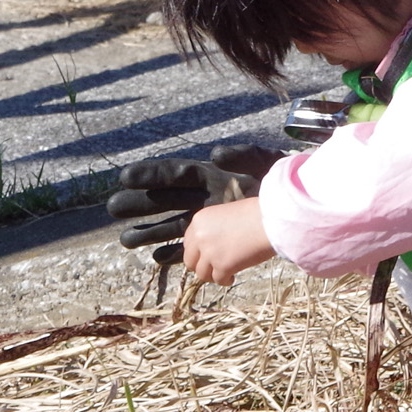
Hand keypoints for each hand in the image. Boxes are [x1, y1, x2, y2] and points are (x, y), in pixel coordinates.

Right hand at [107, 144, 281, 249]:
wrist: (297, 211)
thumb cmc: (281, 183)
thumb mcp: (264, 163)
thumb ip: (242, 156)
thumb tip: (217, 152)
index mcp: (210, 176)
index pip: (174, 174)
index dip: (151, 175)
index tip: (126, 177)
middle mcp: (202, 197)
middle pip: (164, 200)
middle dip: (139, 204)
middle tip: (114, 207)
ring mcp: (207, 220)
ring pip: (171, 226)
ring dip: (149, 233)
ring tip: (125, 240)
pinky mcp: (217, 241)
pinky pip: (190, 249)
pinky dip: (174, 254)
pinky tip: (157, 259)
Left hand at [182, 198, 276, 284]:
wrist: (271, 221)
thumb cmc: (256, 215)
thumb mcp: (226, 215)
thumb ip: (214, 229)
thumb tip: (212, 245)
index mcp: (199, 221)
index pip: (188, 243)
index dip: (198, 252)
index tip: (206, 256)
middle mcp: (200, 237)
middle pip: (190, 261)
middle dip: (202, 266)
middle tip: (214, 267)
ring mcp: (209, 253)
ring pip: (202, 274)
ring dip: (213, 275)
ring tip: (226, 272)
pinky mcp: (222, 266)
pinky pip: (218, 280)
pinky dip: (225, 280)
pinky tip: (233, 276)